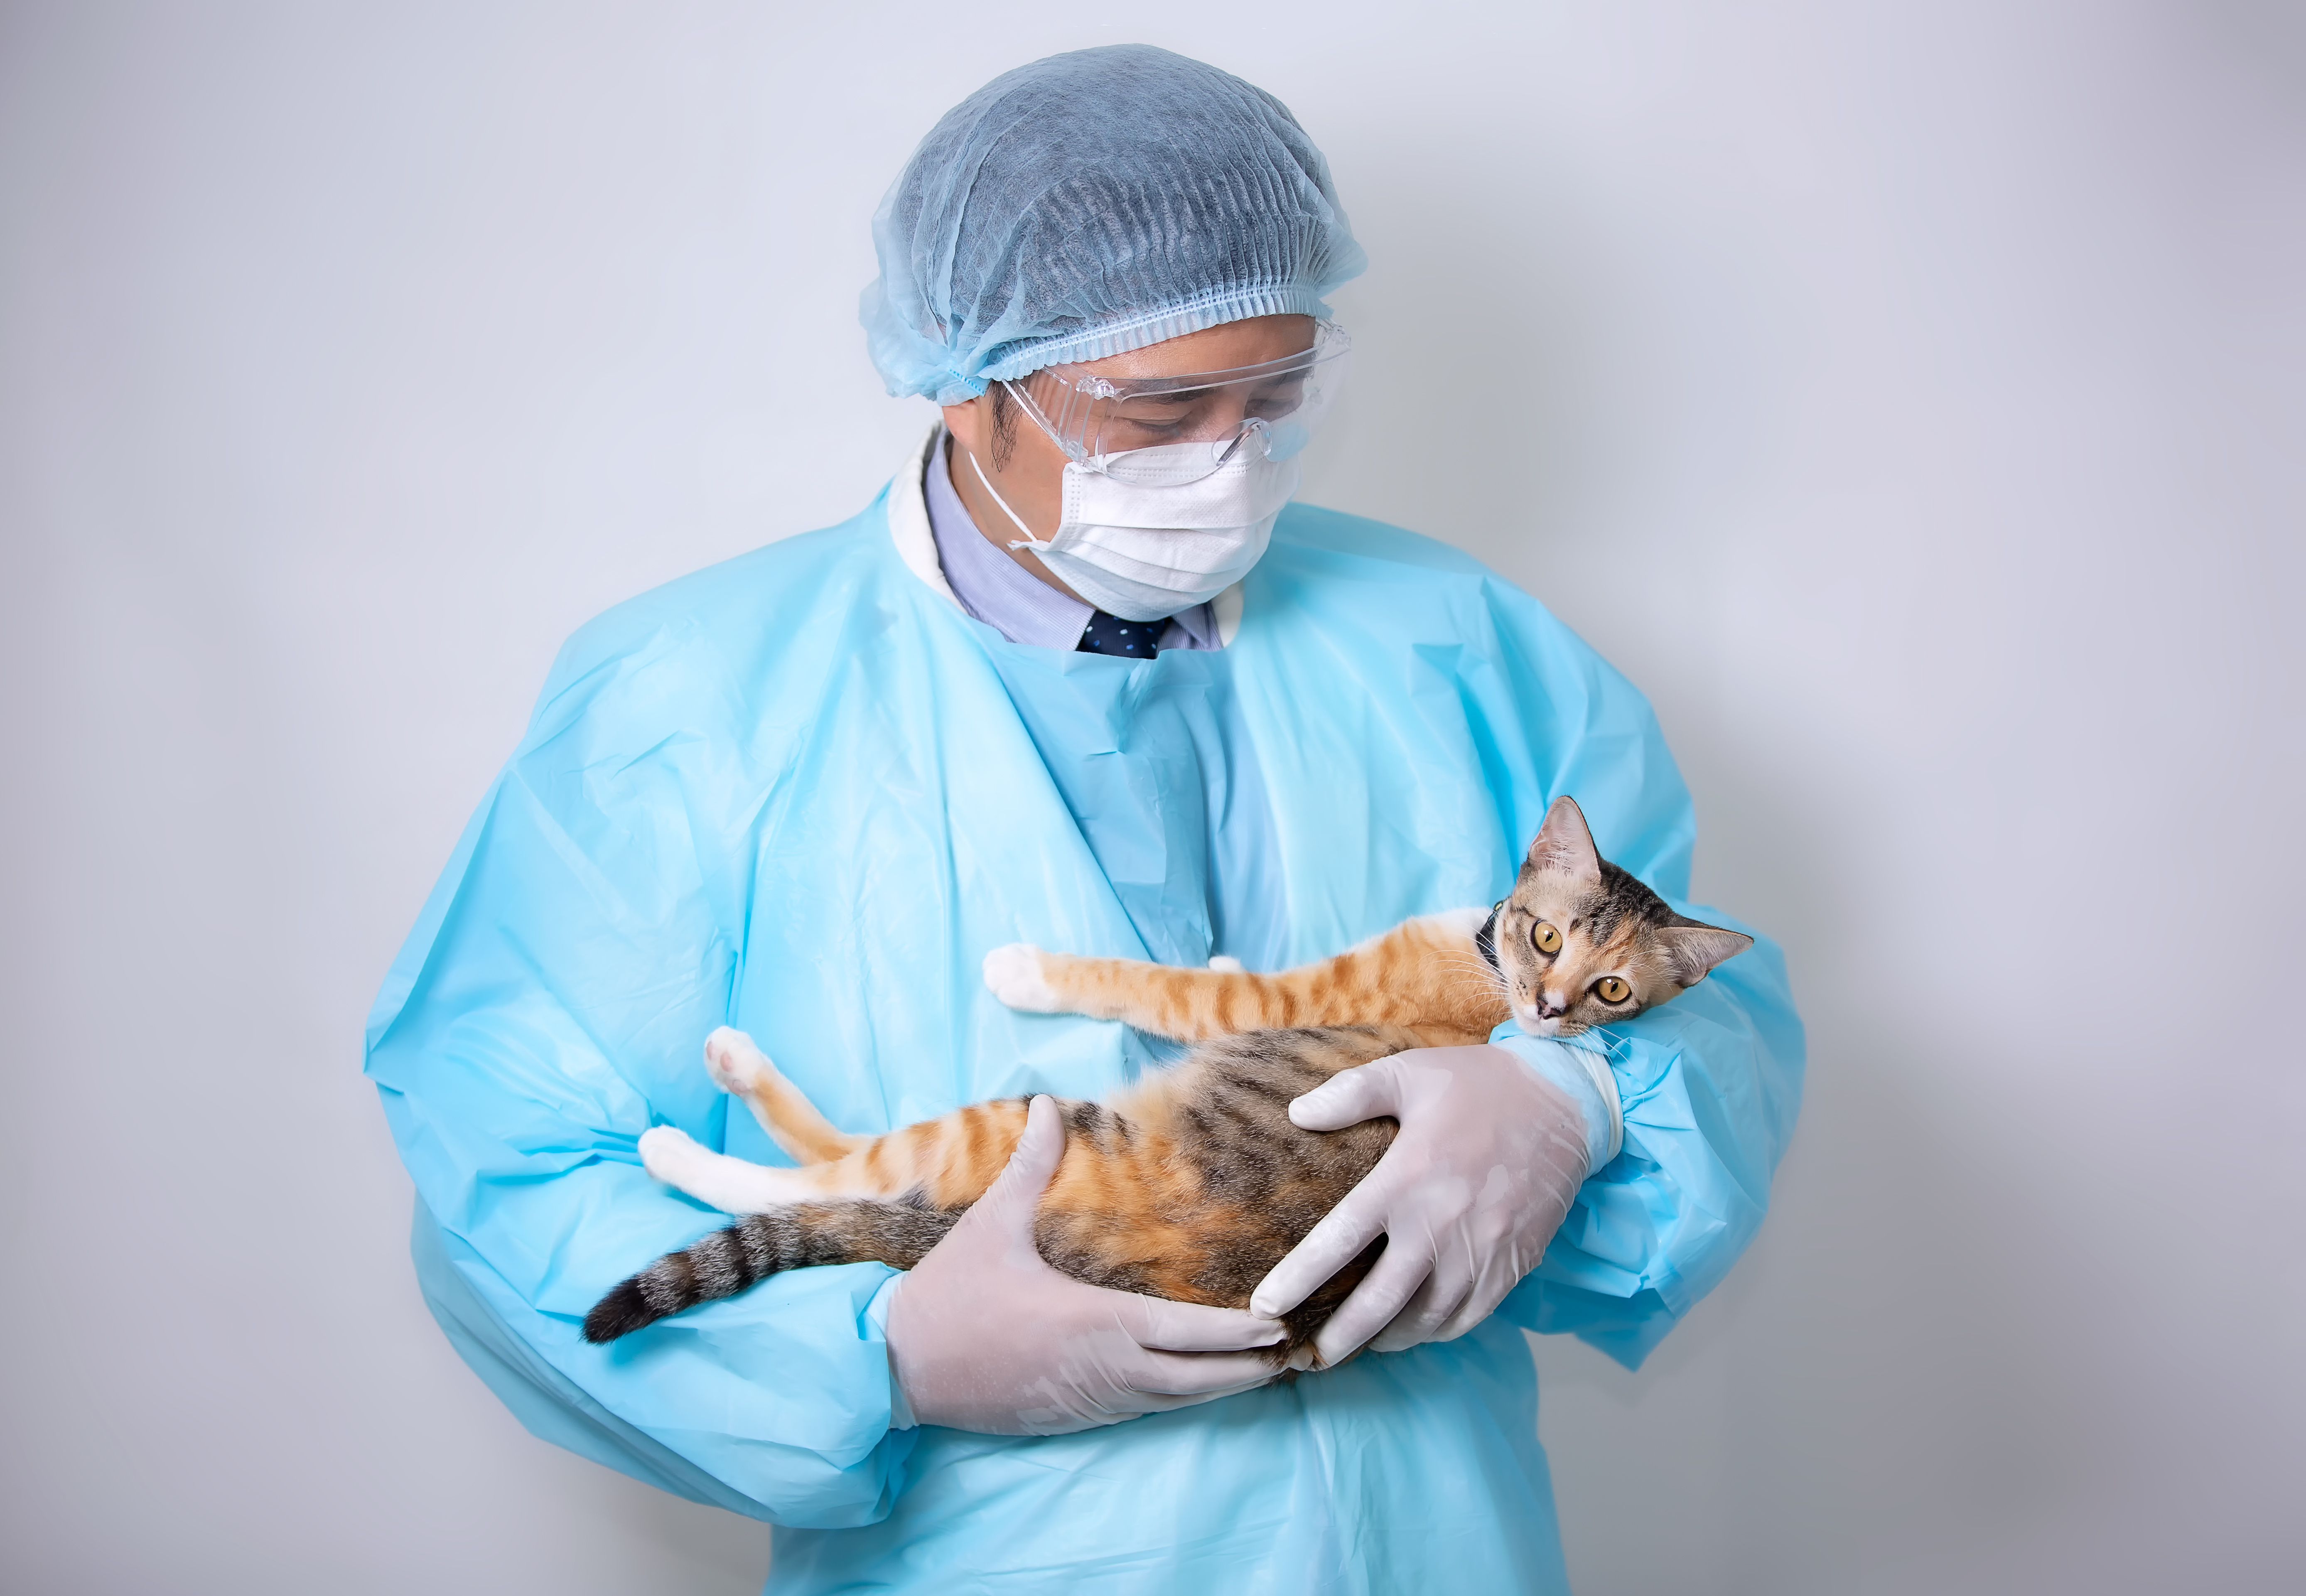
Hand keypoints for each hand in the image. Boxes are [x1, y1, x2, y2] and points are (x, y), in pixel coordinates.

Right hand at [884, 1095, 1284, 1434]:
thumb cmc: (950, 1295)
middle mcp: (1103, 1370)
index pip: (1186, 1333)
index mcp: (1093, 1323)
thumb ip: (1030, 1166)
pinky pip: (1142, 1412)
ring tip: (1264, 1370)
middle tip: (1294, 1352)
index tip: (1277, 1326)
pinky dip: (1178, 1400)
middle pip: (1197, 1381)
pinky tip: (1196, 1387)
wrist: (899, 1368)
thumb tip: (1048, 1103)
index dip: (1237, 1334)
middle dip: (1248, 1368)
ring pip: (1174, 1403)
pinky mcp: (1073, 1420)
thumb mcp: (991, 1225)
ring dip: (1220, 1388)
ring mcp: (1090, 1402)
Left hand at [1250, 1045, 1589, 1367]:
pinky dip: (1437, 1332)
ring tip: (1360, 1345)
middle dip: (1339, 1339)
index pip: (1338, 1243)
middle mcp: (1439, 1227)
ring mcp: (1479, 1253)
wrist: (1564, 1103)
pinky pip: (1468, 1318)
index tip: (1266, 1307)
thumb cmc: (1479, 1085)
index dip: (1298, 1281)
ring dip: (1388, 1340)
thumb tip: (1297, 1114)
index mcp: (1405, 1181)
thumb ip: (1350, 1094)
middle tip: (1309, 1357)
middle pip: (1379, 1304)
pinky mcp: (1512, 1266)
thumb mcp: (1409, 1072)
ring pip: (1426, 1322)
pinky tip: (1416, 1329)